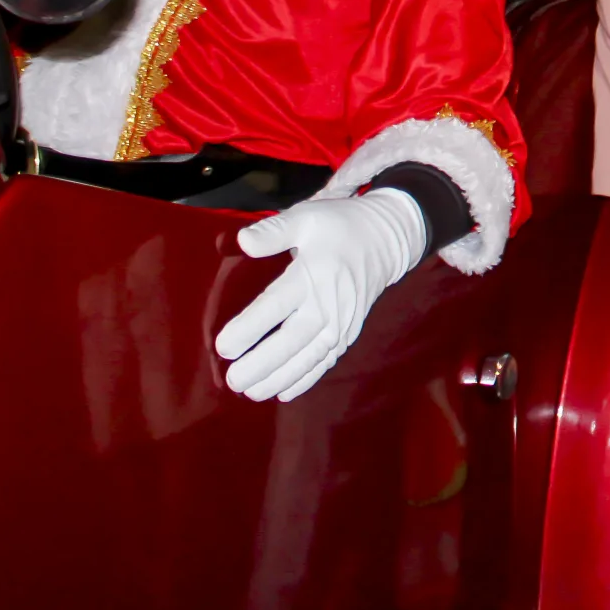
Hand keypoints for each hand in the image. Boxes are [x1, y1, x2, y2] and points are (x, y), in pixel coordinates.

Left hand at [215, 189, 425, 401]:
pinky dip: (306, 379)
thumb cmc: (340, 226)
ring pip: (308, 358)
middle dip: (261, 364)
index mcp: (312, 275)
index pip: (274, 307)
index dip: (248, 329)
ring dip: (280, 378)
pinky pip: (326, 361)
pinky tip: (284, 392)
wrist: (386, 240)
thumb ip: (272, 232)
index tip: (223, 347)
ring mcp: (342, 322)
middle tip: (233, 380)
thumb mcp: (306, 217)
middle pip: (291, 341)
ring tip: (252, 392)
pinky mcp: (349, 332)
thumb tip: (242, 241)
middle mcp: (328, 304)